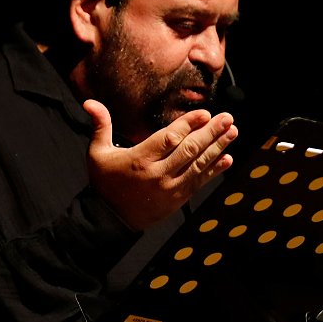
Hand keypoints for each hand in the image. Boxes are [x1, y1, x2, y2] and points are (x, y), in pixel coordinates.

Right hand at [83, 99, 237, 231]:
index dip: (188, 125)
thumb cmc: (104, 182)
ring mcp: (170, 188)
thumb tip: (90, 102)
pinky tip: (227, 158)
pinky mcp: (177, 199)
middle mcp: (157, 174)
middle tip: (227, 118)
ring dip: (218, 148)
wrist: (111, 219)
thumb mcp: (97, 153)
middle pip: (189, 150)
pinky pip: (199, 182)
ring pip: (198, 165)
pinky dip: (214, 170)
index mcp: (139, 160)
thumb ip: (100, 126)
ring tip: (232, 132)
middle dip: (211, 133)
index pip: (169, 139)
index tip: (204, 114)